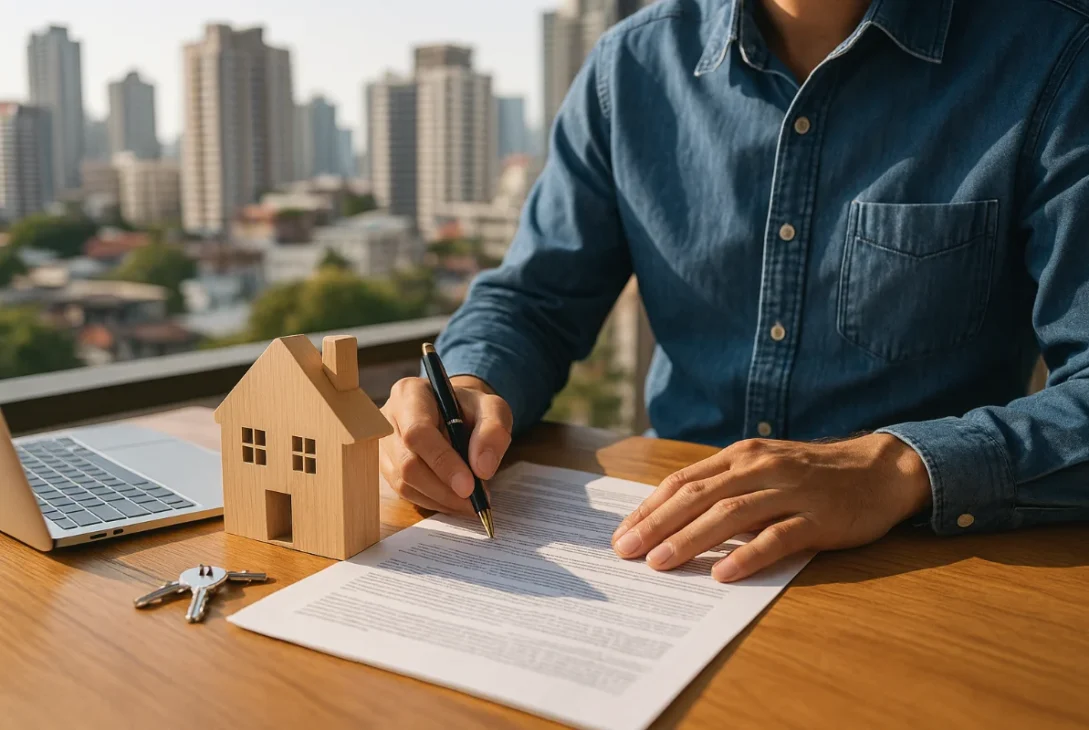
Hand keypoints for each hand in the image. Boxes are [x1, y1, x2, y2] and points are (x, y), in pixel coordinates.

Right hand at [379, 375, 512, 513]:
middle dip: (444, 488)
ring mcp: (383, 445)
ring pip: (405, 483)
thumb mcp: (493, 409)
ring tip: (470, 500)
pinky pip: (405, 493)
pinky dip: (433, 501)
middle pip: (408, 464)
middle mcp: (388, 419)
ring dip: (441, 498)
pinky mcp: (386, 467)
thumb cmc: (471, 409)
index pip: (417, 432)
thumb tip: (482, 469)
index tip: (469, 486)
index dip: (442, 462)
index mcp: (411, 394)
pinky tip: (454, 499)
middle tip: (475, 499)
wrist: (455, 413)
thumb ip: (494, 432)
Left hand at [611, 434, 930, 581]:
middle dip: (656, 525)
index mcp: (741, 455)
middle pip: (698, 496)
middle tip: (626, 552)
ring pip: (731, 514)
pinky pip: (778, 537)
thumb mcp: (763, 468)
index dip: (650, 508)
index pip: (684, 481)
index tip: (622, 535)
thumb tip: (673, 518)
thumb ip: (725, 486)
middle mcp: (761, 467)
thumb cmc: (812, 475)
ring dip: (690, 539)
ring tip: (660, 564)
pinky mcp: (819, 517)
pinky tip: (723, 574)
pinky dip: (748, 556)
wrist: (880, 470)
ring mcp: (790, 491)